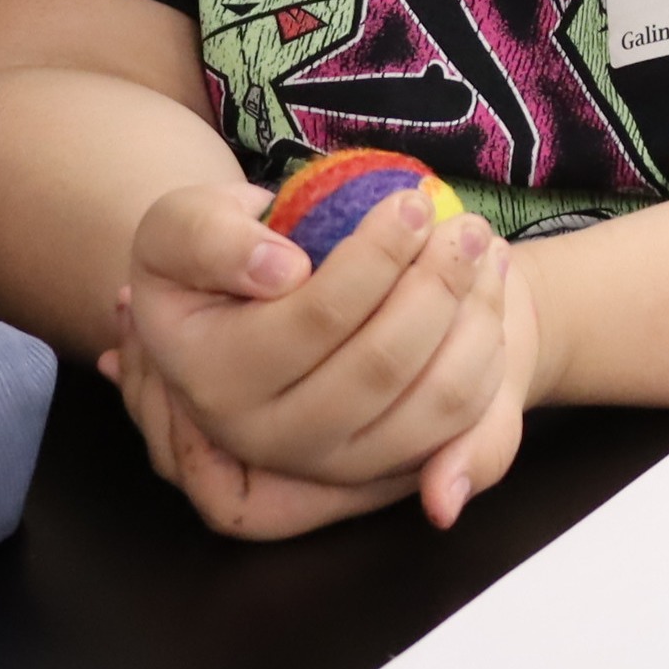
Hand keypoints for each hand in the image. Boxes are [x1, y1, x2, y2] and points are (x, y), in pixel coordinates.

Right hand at [102, 180, 522, 533]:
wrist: (246, 305)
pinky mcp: (381, 467)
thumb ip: (210, 238)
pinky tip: (485, 293)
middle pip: (380, 366)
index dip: (376, 257)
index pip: (315, 318)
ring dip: (474, 316)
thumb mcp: (183, 225)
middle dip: (437, 284)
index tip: (410, 201)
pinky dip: (485, 354)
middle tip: (463, 224)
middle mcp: (266, 436)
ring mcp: (327, 463)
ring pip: (429, 401)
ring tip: (481, 247)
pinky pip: (456, 422)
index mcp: (212, 376)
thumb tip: (284, 270)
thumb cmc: (219, 251)